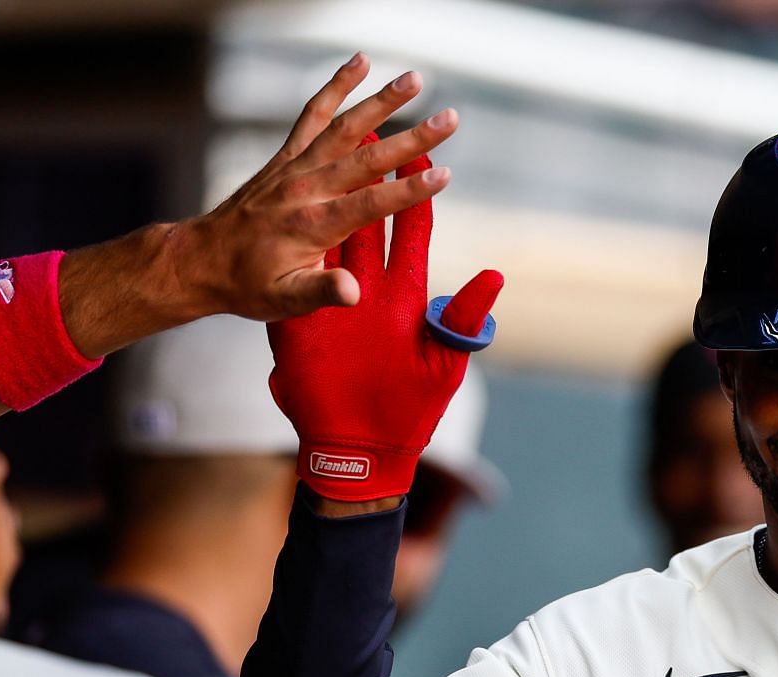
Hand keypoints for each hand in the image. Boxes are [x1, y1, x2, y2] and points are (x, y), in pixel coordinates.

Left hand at [171, 55, 459, 320]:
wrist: (202, 259)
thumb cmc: (249, 286)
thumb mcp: (284, 300)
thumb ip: (321, 292)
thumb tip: (353, 293)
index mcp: (314, 225)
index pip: (370, 204)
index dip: (409, 190)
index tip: (444, 173)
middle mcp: (306, 189)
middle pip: (367, 157)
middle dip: (411, 137)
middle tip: (450, 117)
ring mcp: (295, 167)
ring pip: (344, 126)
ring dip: (381, 101)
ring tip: (415, 79)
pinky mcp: (287, 155)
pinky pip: (314, 114)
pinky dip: (336, 87)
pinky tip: (361, 63)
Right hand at [267, 153, 502, 501]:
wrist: (361, 448)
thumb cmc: (410, 410)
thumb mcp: (442, 363)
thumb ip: (462, 319)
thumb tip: (495, 276)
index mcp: (406, 296)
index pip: (412, 233)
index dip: (416, 192)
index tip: (421, 151)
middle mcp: (369, 289)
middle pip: (367, 221)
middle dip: (368, 177)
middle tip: (370, 127)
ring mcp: (331, 300)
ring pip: (328, 237)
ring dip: (327, 198)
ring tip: (326, 152)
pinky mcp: (298, 318)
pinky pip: (292, 274)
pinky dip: (289, 243)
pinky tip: (282, 205)